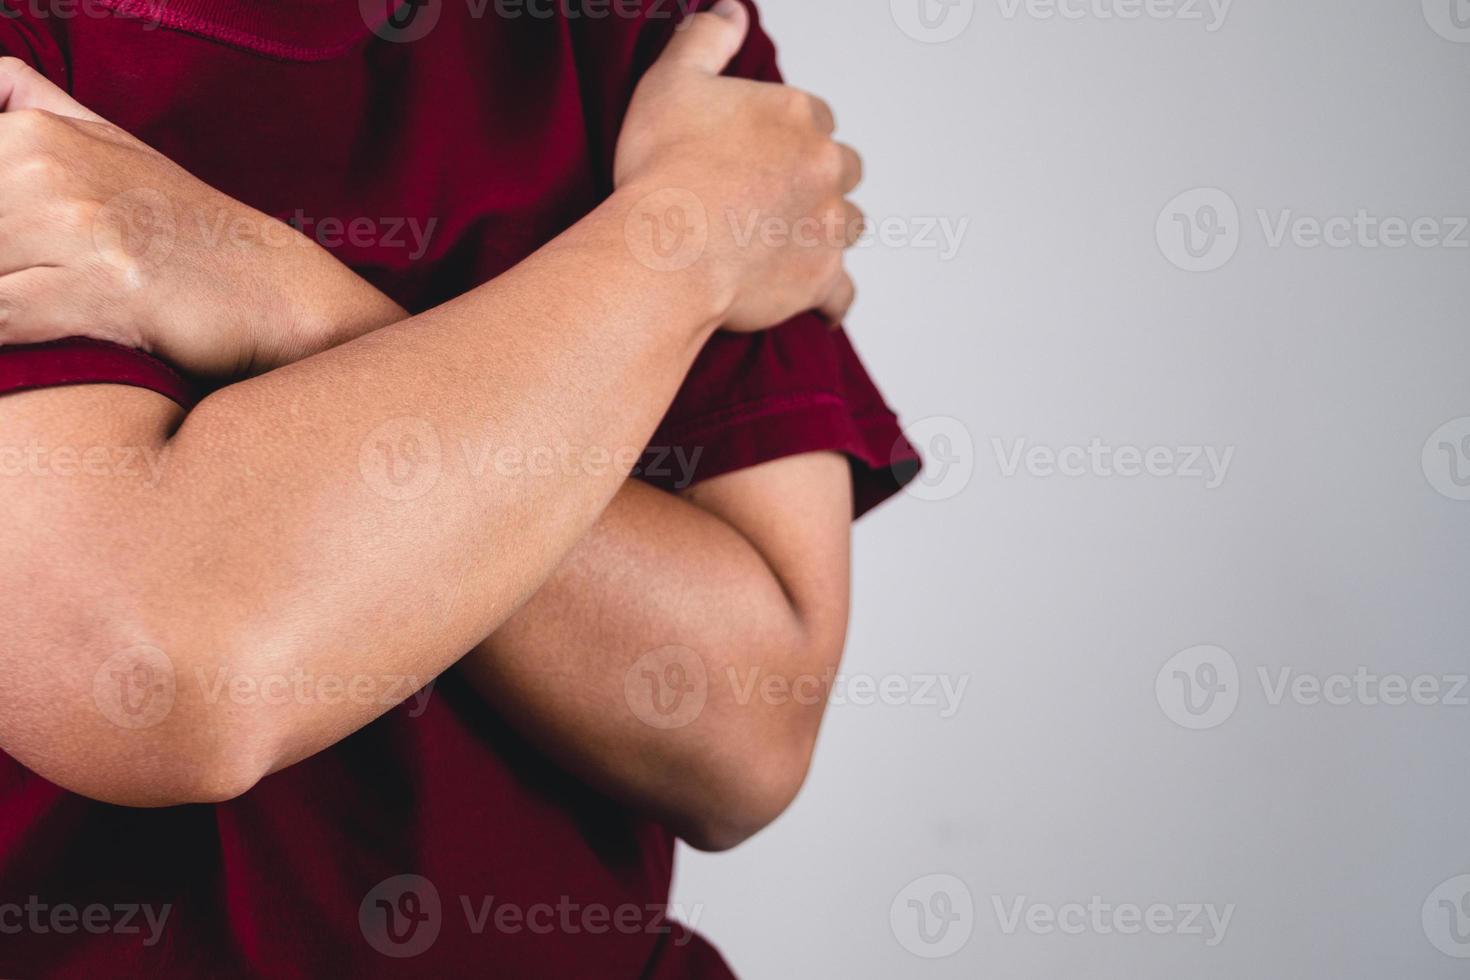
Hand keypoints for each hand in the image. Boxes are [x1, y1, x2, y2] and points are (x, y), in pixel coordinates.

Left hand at [0, 58, 393, 377]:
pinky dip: (8, 336)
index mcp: (37, 133)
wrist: (272, 290)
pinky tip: (39, 339)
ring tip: (44, 304)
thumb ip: (42, 107)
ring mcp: (75, 226)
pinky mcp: (97, 289)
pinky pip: (2, 319)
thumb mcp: (115, 146)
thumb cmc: (190, 230)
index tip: (16, 252)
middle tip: (34, 278)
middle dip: (0, 265)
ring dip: (4, 297)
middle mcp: (47, 168)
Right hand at [614, 0, 863, 330]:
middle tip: (777, 195)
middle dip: (818, 179)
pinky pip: (841, 293)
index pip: (815, 117)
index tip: (760, 150)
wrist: (668, 248)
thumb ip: (706, 38)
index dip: (788, 133)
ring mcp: (827, 227)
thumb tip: (731, 10)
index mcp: (799, 116)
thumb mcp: (672, 80)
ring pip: (849, 225)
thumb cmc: (663, 168)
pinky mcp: (818, 279)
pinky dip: (831, 297)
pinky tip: (820, 302)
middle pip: (842, 169)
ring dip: (829, 229)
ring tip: (795, 239)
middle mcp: (826, 168)